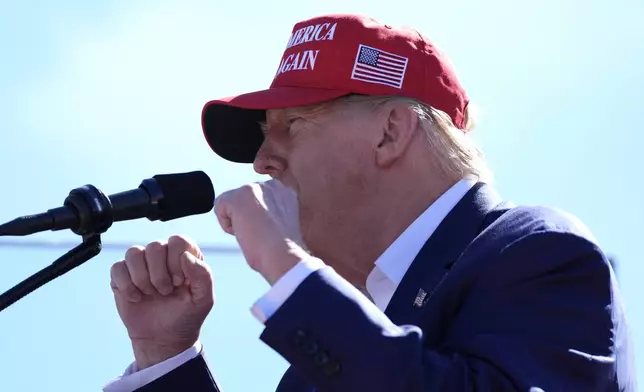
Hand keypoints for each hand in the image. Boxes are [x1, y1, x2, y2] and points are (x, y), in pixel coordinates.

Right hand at [110, 235, 213, 368]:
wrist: (164, 339)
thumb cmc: (186, 316)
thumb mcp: (204, 299)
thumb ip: (203, 275)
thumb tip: (186, 255)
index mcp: (184, 256)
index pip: (178, 240)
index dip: (177, 261)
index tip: (179, 282)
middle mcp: (162, 255)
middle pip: (154, 246)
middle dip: (160, 275)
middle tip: (165, 292)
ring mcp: (141, 264)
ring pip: (134, 253)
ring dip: (142, 279)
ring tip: (150, 294)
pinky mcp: (122, 276)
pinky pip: (117, 267)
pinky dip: (126, 285)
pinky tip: (136, 298)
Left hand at [214, 179, 310, 284]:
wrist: (285, 256)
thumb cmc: (284, 251)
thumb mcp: (282, 224)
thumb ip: (270, 211)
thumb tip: (248, 215)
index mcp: (285, 191)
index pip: (258, 200)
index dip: (258, 219)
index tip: (270, 233)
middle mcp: (272, 184)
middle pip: (243, 200)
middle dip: (247, 218)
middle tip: (261, 235)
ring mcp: (255, 188)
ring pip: (231, 203)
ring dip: (238, 222)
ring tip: (255, 234)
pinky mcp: (239, 195)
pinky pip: (219, 207)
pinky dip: (226, 225)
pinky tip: (245, 233)